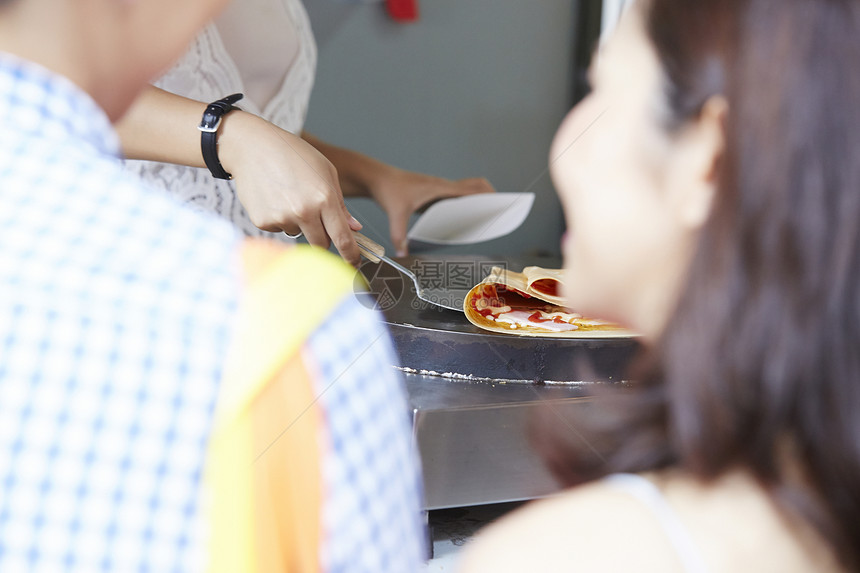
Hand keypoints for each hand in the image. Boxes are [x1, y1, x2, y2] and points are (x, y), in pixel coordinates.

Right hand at [219, 112, 361, 265]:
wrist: (252, 146)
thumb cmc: (293, 154)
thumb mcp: (326, 171)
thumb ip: (341, 204)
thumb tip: (354, 229)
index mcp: (324, 198)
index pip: (342, 238)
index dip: (350, 255)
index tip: (354, 264)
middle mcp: (304, 211)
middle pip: (321, 245)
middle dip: (323, 240)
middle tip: (318, 223)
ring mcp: (282, 218)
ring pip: (299, 235)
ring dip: (299, 224)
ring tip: (289, 195)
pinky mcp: (263, 222)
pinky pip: (279, 229)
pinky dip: (280, 219)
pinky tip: (274, 197)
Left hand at [370, 167, 494, 255]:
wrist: (378, 178)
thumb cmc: (388, 191)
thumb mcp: (395, 214)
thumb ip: (400, 235)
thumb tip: (403, 254)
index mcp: (440, 188)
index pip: (473, 188)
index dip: (490, 195)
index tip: (502, 205)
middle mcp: (443, 186)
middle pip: (477, 186)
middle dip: (492, 197)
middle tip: (500, 213)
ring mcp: (440, 189)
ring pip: (468, 189)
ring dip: (480, 199)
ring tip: (488, 218)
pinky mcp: (435, 193)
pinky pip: (457, 196)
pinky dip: (467, 204)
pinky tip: (466, 220)